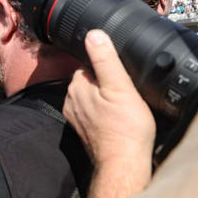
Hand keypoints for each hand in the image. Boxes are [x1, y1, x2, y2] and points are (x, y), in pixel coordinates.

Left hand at [64, 30, 155, 166]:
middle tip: (126, 94)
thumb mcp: (120, 86)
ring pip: (92, 97)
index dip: (108, 66)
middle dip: (106, 82)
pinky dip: (104, 114)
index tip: (122, 77)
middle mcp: (71, 99)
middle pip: (91, 80)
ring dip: (106, 99)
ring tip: (124, 108)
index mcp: (77, 84)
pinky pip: (94, 113)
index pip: (89, 63)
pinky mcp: (84, 129)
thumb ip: (105, 59)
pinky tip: (118, 120)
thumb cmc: (125, 128)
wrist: (123, 164)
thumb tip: (94, 34)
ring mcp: (76, 116)